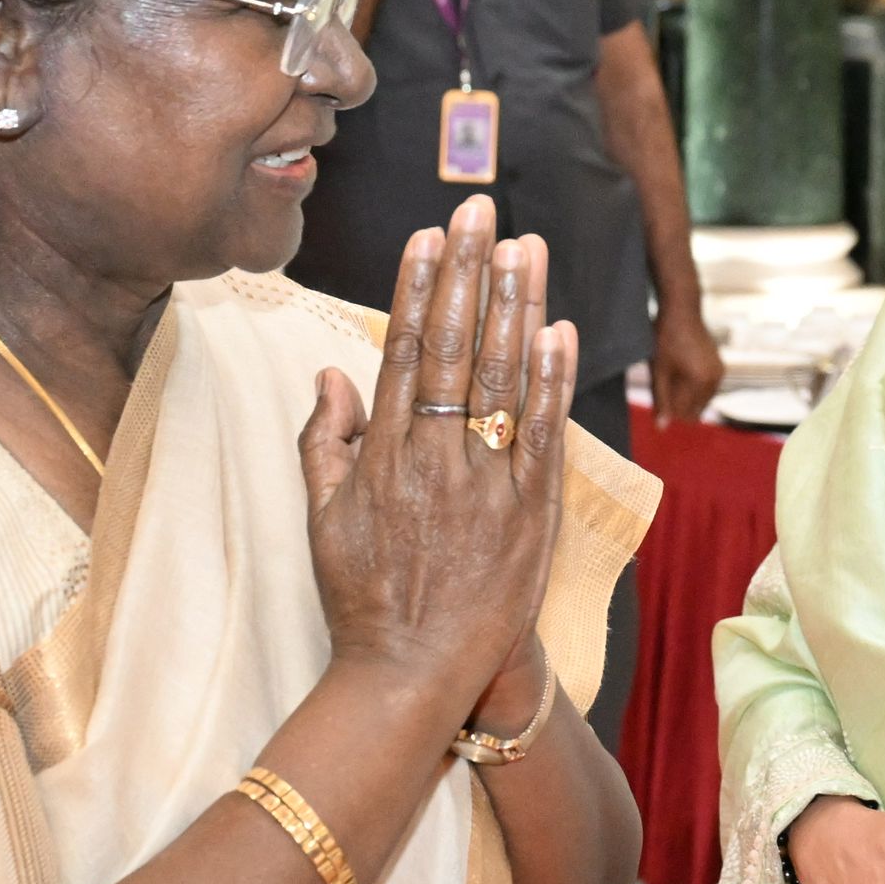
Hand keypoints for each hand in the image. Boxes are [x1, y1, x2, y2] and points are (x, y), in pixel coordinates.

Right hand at [302, 198, 573, 725]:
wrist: (411, 674)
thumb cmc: (365, 597)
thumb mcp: (322, 518)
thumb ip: (323, 441)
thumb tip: (330, 373)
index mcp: (384, 453)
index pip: (406, 351)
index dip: (422, 287)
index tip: (433, 234)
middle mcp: (436, 458)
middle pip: (459, 348)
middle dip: (471, 272)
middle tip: (484, 209)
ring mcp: (487, 484)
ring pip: (507, 379)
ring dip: (518, 306)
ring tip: (528, 246)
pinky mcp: (530, 514)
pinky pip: (548, 435)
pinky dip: (556, 381)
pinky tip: (562, 329)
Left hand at [650, 297, 725, 428]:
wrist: (682, 310)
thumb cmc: (666, 338)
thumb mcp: (658, 371)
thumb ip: (661, 400)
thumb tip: (662, 427)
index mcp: (701, 382)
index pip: (685, 414)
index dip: (669, 410)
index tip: (658, 392)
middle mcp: (716, 379)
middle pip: (696, 409)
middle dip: (679, 404)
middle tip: (663, 382)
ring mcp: (720, 373)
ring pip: (701, 400)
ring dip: (686, 395)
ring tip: (671, 373)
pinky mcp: (719, 366)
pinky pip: (705, 388)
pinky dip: (693, 386)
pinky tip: (681, 370)